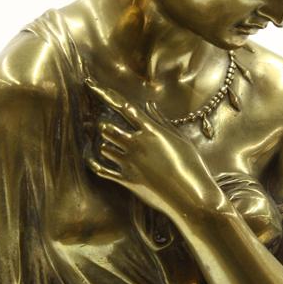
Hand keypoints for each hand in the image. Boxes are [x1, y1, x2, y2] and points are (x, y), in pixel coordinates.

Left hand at [84, 77, 223, 221]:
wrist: (191, 196)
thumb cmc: (191, 166)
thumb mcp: (179, 140)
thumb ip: (161, 122)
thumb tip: (149, 105)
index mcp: (151, 131)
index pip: (125, 108)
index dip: (107, 96)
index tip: (93, 87)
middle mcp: (138, 144)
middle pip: (109, 128)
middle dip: (106, 127)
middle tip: (105, 128)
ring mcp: (130, 162)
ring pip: (104, 147)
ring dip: (105, 145)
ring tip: (110, 147)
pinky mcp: (127, 180)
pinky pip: (102, 169)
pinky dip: (95, 163)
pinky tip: (91, 159)